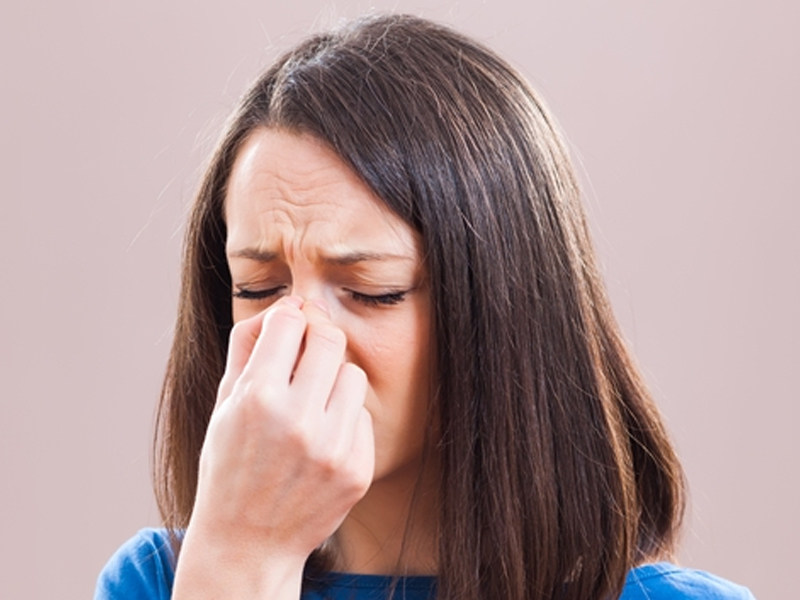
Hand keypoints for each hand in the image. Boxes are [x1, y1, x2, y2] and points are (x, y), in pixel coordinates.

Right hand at [173, 296, 374, 598]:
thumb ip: (248, 347)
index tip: (288, 325)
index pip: (290, 320)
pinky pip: (362, 416)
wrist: (248, 543)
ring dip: (333, 379)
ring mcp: (332, 448)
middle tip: (305, 353)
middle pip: (331, 339)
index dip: (288, 317)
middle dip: (317, 337)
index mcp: (257, 398)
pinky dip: (343, 419)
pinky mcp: (358, 470)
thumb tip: (286, 304)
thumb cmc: (229, 467)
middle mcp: (298, 420)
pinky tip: (319, 440)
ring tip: (310, 403)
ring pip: (353, 374)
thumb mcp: (223, 405)